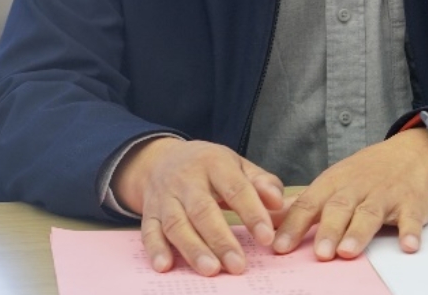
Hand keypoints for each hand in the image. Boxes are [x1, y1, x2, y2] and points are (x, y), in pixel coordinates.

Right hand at [112, 137, 284, 275]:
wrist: (162, 158)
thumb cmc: (209, 167)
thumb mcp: (237, 165)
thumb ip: (261, 182)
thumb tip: (279, 202)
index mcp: (214, 163)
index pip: (235, 188)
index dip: (252, 212)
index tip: (266, 237)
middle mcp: (186, 179)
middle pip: (202, 210)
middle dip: (221, 239)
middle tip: (238, 265)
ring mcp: (165, 197)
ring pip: (176, 224)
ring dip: (193, 249)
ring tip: (211, 270)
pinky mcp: (149, 213)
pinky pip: (149, 231)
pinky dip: (155, 250)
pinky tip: (165, 266)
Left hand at [273, 126, 427, 260]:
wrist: (413, 152)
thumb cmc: (367, 173)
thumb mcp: (336, 180)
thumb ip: (308, 203)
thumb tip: (272, 221)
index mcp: (334, 183)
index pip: (309, 204)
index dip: (294, 225)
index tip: (280, 247)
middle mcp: (357, 187)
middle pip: (339, 208)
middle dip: (328, 230)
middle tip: (319, 253)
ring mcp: (385, 195)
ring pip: (370, 213)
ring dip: (359, 232)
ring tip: (348, 251)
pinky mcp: (411, 203)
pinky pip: (411, 218)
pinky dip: (410, 231)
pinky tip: (407, 245)